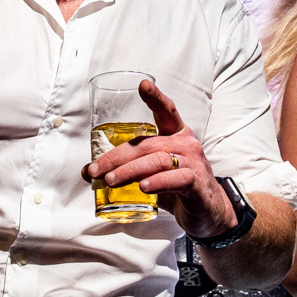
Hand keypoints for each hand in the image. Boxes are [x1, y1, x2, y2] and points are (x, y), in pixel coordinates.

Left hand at [84, 79, 236, 239]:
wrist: (208, 212)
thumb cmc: (177, 187)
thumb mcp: (151, 173)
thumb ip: (126, 169)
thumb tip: (88, 171)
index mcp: (176, 134)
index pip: (167, 111)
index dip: (156, 98)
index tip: (143, 85)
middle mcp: (186, 143)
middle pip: (148, 144)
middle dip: (118, 156)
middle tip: (96, 170)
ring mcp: (194, 163)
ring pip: (158, 160)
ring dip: (131, 170)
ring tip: (111, 180)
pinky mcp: (197, 183)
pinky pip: (176, 178)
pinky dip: (157, 182)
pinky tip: (143, 187)